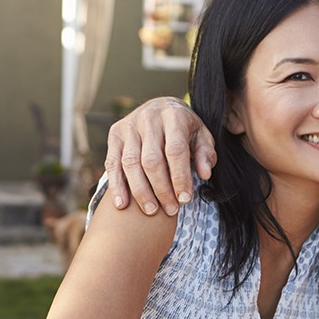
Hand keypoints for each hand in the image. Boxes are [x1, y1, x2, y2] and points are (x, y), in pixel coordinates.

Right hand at [104, 96, 214, 215]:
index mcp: (173, 115)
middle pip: (151, 160)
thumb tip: (204, 174)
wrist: (160, 107)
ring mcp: (129, 126)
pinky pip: (112, 163)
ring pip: (130, 164)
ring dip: (140, 191)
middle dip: (161, 189)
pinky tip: (123, 204)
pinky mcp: (115, 134)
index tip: (185, 199)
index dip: (180, 177)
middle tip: (171, 209)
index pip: (175, 150)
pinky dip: (117, 186)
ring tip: (151, 210)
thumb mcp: (201, 135)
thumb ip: (205, 153)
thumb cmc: (184, 128)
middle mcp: (148, 118)